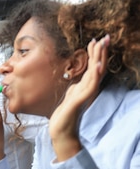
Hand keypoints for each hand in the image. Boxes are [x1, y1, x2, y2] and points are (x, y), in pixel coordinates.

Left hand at [49, 35, 108, 161]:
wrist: (61, 131)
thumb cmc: (65, 115)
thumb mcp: (70, 96)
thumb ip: (76, 87)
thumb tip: (78, 80)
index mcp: (85, 87)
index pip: (93, 67)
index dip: (96, 54)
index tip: (97, 40)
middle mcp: (88, 89)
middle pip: (97, 67)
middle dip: (101, 52)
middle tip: (106, 37)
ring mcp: (86, 95)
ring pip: (95, 74)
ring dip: (99, 59)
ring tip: (102, 45)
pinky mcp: (81, 101)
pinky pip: (90, 86)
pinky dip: (95, 75)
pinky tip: (97, 66)